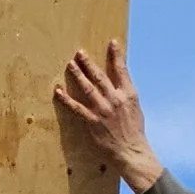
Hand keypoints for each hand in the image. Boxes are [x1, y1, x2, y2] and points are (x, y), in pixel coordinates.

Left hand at [57, 39, 161, 193]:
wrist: (131, 151)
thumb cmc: (134, 131)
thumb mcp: (135, 107)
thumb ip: (126, 93)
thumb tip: (120, 80)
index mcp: (128, 95)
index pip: (122, 70)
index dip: (116, 55)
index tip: (112, 42)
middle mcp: (115, 99)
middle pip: (100, 76)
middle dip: (89, 63)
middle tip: (79, 52)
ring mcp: (103, 110)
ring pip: (88, 88)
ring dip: (78, 75)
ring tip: (70, 64)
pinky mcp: (93, 121)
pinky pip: (76, 108)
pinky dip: (66, 99)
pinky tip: (58, 91)